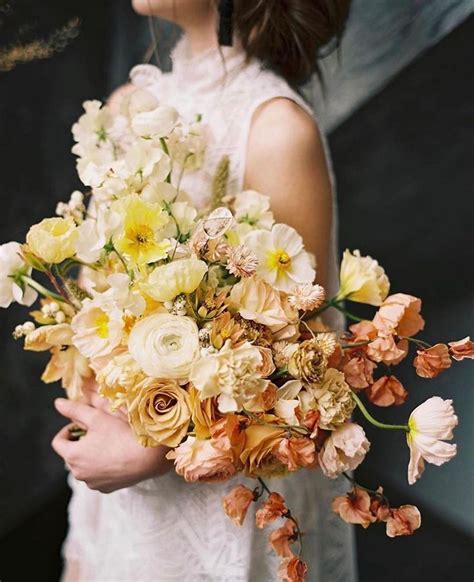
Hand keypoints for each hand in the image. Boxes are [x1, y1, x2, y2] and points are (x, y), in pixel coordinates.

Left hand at [51, 394, 171, 492]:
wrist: (147, 458)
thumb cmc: (121, 436)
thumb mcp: (97, 417)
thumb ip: (75, 409)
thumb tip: (58, 403)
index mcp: (72, 455)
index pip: (57, 442)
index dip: (67, 430)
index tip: (80, 424)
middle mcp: (78, 473)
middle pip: (71, 455)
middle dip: (80, 442)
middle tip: (97, 431)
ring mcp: (92, 483)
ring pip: (85, 466)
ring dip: (90, 455)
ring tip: (108, 443)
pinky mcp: (106, 488)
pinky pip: (98, 476)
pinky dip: (102, 467)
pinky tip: (116, 457)